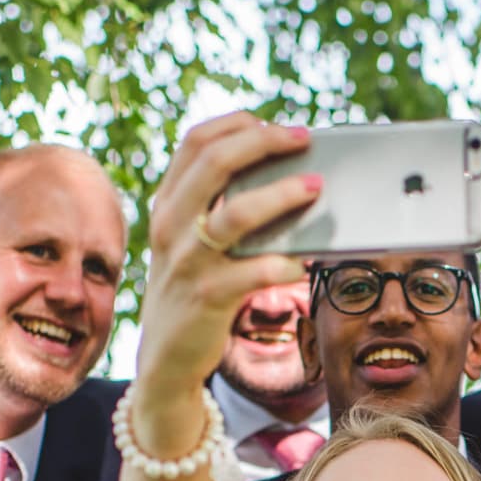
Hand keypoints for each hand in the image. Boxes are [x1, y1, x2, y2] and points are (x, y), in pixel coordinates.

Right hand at [132, 116, 316, 425]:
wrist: (165, 357)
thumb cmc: (192, 289)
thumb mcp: (188, 242)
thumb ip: (216, 207)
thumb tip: (280, 174)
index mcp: (168, 203)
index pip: (196, 142)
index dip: (237, 124)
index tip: (274, 124)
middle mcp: (172, 225)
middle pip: (215, 162)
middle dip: (263, 142)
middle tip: (303, 139)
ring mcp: (188, 261)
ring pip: (236, 214)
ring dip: (281, 195)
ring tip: (315, 188)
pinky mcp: (209, 297)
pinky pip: (254, 272)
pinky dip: (285, 263)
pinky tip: (304, 262)